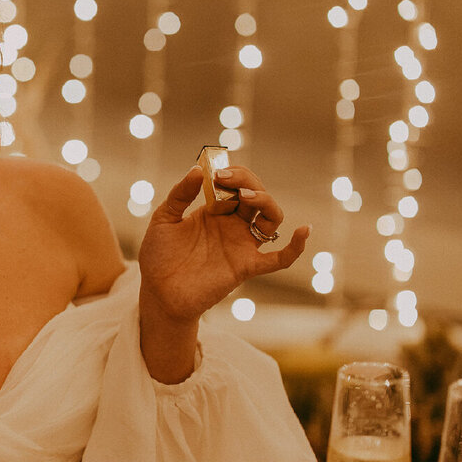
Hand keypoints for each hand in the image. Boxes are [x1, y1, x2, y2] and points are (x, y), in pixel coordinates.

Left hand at [138, 165, 310, 324]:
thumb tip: (198, 170)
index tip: (215, 170)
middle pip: (256, 196)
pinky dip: (296, 247)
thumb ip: (180, 194)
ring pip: (271, 218)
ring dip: (265, 201)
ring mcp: (241, 245)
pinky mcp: (246, 267)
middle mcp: (232, 225)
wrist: (158, 292)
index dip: (232, 174)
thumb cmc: (159, 256)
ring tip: (244, 195)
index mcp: (215, 211)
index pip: (235, 185)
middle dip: (246, 181)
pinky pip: (279, 259)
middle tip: (224, 178)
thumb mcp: (164, 218)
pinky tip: (304, 230)